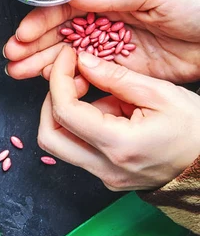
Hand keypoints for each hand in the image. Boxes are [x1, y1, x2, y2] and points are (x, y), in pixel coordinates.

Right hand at [4, 0, 199, 83]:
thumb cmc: (192, 1)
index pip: (67, 8)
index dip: (42, 21)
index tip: (22, 35)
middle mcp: (105, 20)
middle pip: (61, 33)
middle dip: (34, 45)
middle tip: (11, 58)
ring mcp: (111, 47)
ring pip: (70, 56)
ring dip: (43, 64)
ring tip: (19, 72)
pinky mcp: (122, 70)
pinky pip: (90, 76)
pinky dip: (69, 80)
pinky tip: (49, 84)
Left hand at [38, 47, 199, 190]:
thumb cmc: (196, 130)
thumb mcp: (160, 93)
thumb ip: (116, 77)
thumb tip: (82, 61)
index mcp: (119, 145)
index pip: (65, 112)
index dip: (58, 79)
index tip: (66, 58)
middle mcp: (106, 168)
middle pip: (49, 137)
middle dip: (51, 101)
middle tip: (70, 78)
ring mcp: (106, 177)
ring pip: (61, 145)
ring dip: (69, 114)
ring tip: (103, 94)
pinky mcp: (108, 177)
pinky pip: (80, 150)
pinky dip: (85, 126)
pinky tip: (111, 110)